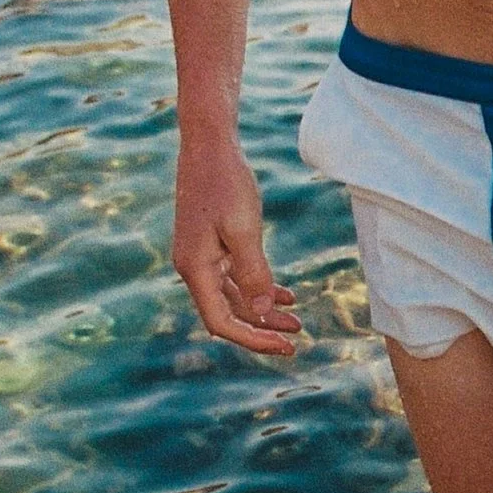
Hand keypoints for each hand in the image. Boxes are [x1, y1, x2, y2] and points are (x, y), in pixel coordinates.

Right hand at [172, 132, 300, 358]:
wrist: (210, 146)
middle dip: (262, 328)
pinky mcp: (212, 245)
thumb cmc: (226, 183)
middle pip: (228, 313)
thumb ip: (253, 272)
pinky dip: (259, 287)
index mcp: (195, 268)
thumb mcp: (244, 229)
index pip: (221, 320)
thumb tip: (260, 311)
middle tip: (296, 339)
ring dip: (264, 309)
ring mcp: (202, 256)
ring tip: (297, 320)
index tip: (284, 346)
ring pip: (235, 296)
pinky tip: (285, 296)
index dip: (252, 338)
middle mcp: (194, 268)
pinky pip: (236, 277)